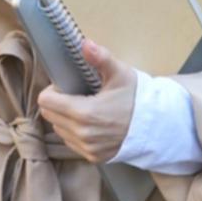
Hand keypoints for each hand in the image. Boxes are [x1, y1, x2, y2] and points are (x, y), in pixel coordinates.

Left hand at [36, 40, 137, 163]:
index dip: (52, 90)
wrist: (155, 125)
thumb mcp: (119, 74)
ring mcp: (87, 148)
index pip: (46, 102)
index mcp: (84, 113)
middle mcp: (82, 134)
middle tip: (76, 95)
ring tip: (83, 108)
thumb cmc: (136, 97)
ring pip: (59, 129)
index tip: (66, 86)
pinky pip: (71, 142)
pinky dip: (74, 132)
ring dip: (64, 118)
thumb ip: (100, 58)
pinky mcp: (93, 157)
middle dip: (57, 103)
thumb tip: (84, 43)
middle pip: (49, 115)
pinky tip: (89, 123)